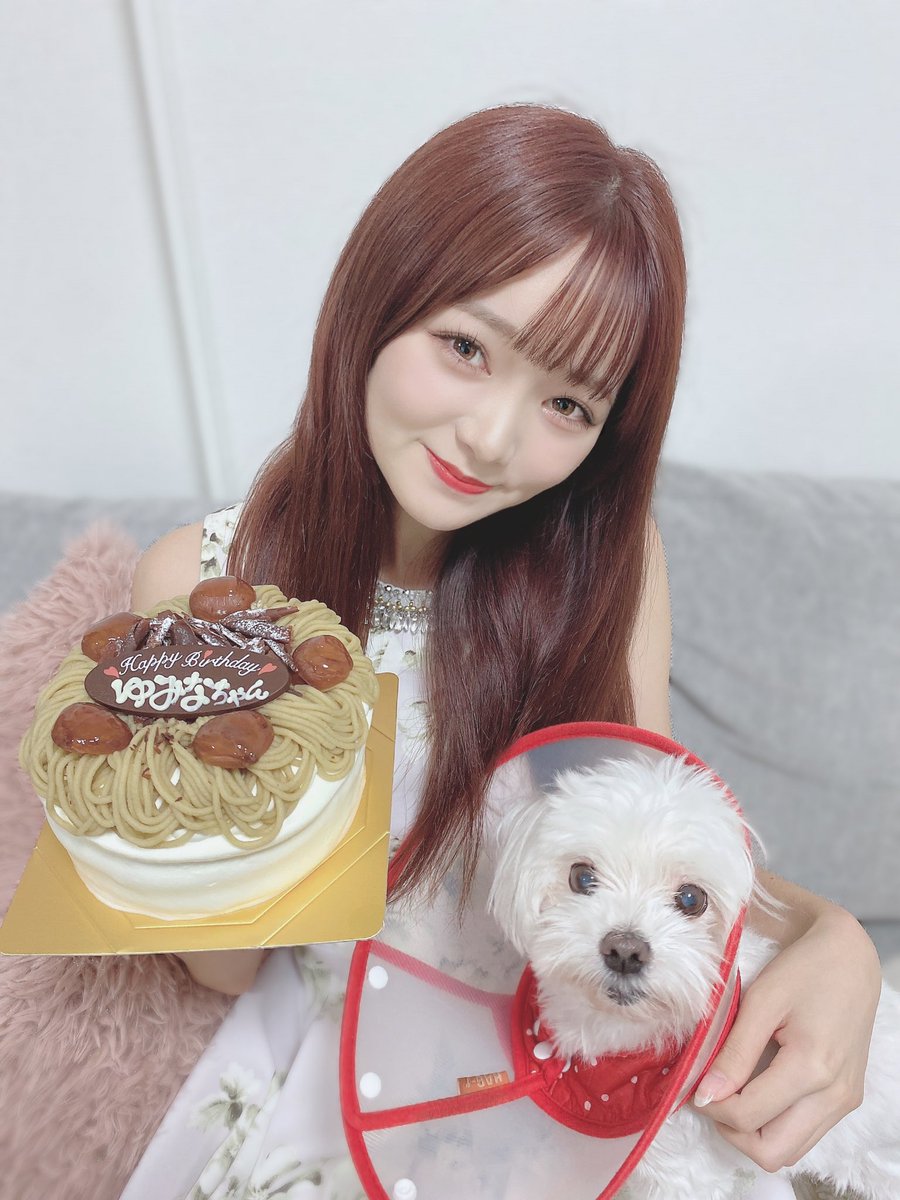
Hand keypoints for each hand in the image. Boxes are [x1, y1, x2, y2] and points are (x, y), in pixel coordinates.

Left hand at [694, 906, 880, 1171]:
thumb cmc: (803, 968)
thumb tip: (704, 1096)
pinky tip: (757, 1089)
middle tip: (711, 1094)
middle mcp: (834, 1095)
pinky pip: (805, 1133)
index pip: (748, 1116)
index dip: (711, 1106)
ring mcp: (844, 1102)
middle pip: (771, 1152)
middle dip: (731, 1131)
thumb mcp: (761, 1001)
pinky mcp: (846, 1099)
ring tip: (731, 1091)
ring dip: (753, 1133)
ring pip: (789, 1151)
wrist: (849, 956)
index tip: (692, 1082)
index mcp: (812, 1068)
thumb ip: (733, 1052)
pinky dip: (775, 1124)